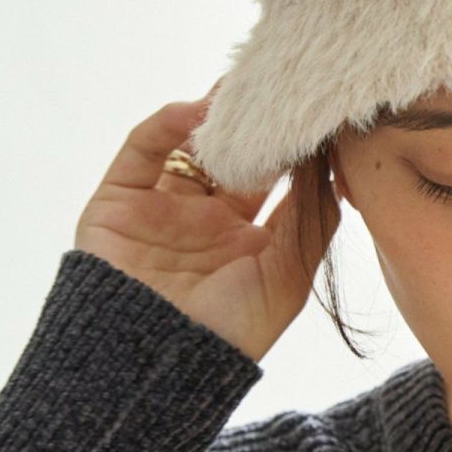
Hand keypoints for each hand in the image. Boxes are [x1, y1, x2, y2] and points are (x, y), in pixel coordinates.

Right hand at [73, 80, 339, 363]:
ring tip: (244, 87)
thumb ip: (312, 219)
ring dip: (215, 116)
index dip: (295, 147)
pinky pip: (142, 150)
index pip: (276, 179)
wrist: (154, 365)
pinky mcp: (118, 200)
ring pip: (189, 146)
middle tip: (283, 86)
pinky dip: (167, 124)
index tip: (320, 112)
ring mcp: (160, 208)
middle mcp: (204, 220)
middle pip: (234, 155)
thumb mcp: (287, 276)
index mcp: (247, 241)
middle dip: (257, 123)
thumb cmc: (229, 333)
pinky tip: (197, 111)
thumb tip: (333, 163)